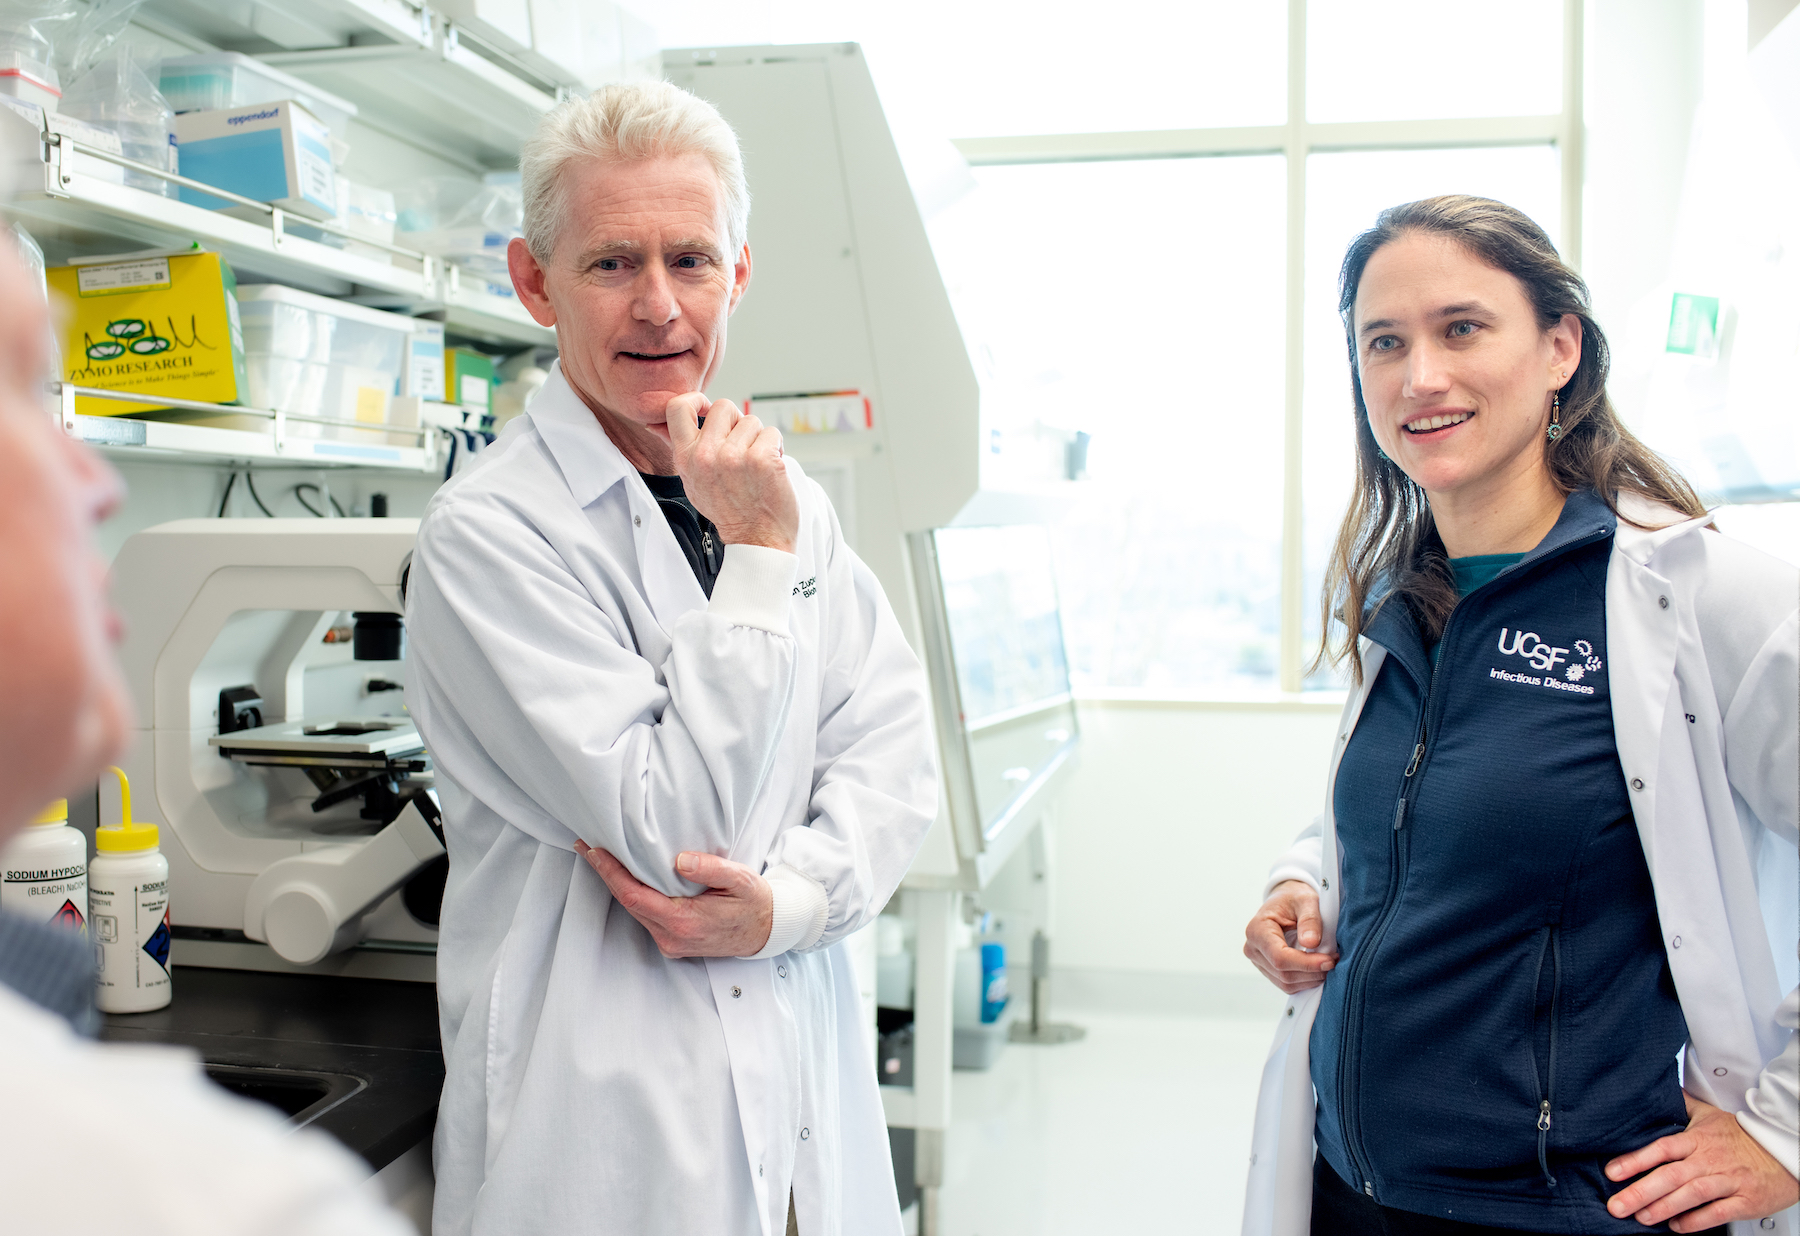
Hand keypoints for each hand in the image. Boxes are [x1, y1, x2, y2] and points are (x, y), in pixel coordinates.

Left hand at [576, 841, 773, 958]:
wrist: (768, 931)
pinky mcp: (673, 942)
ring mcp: (671, 943)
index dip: (610, 874)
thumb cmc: (755, 903)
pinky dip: (631, 895)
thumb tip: (680, 859)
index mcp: (685, 922)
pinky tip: (625, 878)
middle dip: (605, 874)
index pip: (635, 896)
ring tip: (599, 858)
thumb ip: (711, 869)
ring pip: (634, 911)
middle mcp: (672, 937)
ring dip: (616, 884)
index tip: (594, 852)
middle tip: (585, 846)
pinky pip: (645, 916)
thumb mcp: (741, 880)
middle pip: (627, 903)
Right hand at [665, 392, 797, 552]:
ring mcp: (734, 457)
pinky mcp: (762, 459)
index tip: (708, 411)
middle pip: (723, 406)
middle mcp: (706, 455)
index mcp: (686, 458)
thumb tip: (657, 422)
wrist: (756, 540)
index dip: (696, 400)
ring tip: (756, 464)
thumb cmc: (728, 510)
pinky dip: (777, 448)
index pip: (677, 407)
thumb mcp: (692, 480)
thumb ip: (682, 449)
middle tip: (741, 447)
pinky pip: (772, 433)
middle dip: (736, 422)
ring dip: (758, 439)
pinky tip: (770, 468)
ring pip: (751, 420)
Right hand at [1243, 879, 1336, 994]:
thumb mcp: (1306, 901)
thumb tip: (1311, 943)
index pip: (1280, 957)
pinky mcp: (1268, 970)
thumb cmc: (1294, 899)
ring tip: (1328, 963)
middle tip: (1335, 960)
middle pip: (1283, 973)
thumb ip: (1310, 920)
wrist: (1285, 902)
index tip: (1329, 961)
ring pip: (1286, 983)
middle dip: (1312, 972)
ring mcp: (1258, 962)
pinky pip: (1287, 984)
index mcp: (1257, 930)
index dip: (1306, 963)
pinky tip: (1318, 968)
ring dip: (1311, 978)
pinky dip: (1306, 980)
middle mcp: (1253, 948)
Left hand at [1605, 1093, 1799, 1230]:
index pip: (1661, 1148)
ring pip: (1692, 1194)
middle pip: (1670, 1174)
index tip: (1611, 1172)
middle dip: (1640, 1191)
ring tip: (1641, 1218)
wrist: (1784, 1151)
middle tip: (1616, 1205)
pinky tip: (1677, 1227)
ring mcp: (1728, 1180)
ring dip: (1664, 1207)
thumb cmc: (1743, 1136)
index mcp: (1697, 1139)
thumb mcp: (1710, 1114)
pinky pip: (1718, 1212)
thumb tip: (1657, 1090)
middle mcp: (1709, 1159)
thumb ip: (1682, 1105)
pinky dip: (1697, 1221)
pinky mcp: (1746, 1201)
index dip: (1635, 1160)